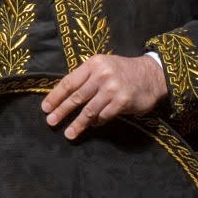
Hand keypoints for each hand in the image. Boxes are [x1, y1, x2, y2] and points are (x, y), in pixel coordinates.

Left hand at [41, 54, 167, 139]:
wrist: (151, 75)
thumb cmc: (122, 71)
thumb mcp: (102, 66)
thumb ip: (85, 77)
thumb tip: (63, 96)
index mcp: (93, 64)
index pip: (69, 82)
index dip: (55, 96)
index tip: (45, 107)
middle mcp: (101, 75)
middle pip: (76, 96)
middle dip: (61, 111)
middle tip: (51, 122)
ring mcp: (112, 89)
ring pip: (89, 110)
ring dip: (77, 123)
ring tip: (68, 133)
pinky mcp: (122, 102)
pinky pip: (104, 116)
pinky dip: (97, 122)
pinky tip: (92, 125)